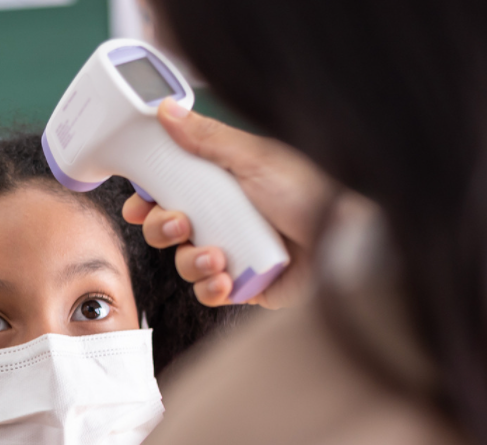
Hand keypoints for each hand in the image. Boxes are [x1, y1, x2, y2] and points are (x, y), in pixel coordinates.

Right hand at [125, 98, 335, 308]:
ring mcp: (233, 253)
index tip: (139, 204)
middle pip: (167, 228)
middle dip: (163, 229)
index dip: (148, 199)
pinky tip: (226, 279)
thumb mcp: (253, 158)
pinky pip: (208, 292)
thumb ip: (205, 138)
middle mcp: (224, 218)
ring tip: (217, 257)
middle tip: (182, 225)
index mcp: (222, 185)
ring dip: (192, 262)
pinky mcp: (244, 286)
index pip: (169, 191)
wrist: (347, 241)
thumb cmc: (312, 194)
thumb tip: (166, 110)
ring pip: (184, 263)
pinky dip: (210, 287)